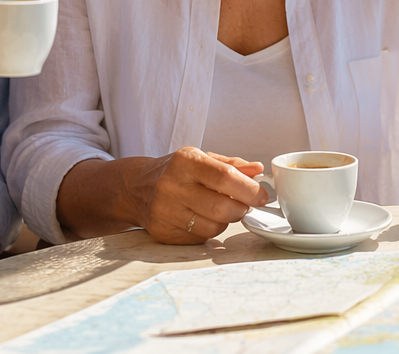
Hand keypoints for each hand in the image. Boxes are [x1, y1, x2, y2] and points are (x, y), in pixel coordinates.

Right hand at [119, 148, 269, 243]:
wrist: (136, 188)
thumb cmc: (175, 171)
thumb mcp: (201, 158)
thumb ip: (231, 165)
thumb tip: (258, 171)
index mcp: (185, 162)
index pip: (224, 177)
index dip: (249, 189)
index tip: (262, 195)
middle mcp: (172, 186)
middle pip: (221, 207)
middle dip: (241, 208)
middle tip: (244, 204)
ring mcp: (165, 212)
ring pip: (213, 227)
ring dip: (226, 221)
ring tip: (221, 209)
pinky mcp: (164, 233)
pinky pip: (200, 238)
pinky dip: (209, 230)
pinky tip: (202, 218)